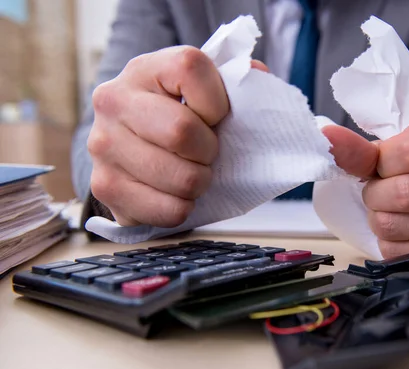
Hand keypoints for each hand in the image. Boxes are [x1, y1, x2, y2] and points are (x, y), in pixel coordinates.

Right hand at [88, 45, 267, 226]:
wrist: (132, 147)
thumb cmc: (177, 116)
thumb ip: (232, 80)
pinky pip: (170, 210)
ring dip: (199, 182)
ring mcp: (103, 145)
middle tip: (206, 153)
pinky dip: (183, 208)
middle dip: (209, 150)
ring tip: (190, 172)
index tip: (215, 117)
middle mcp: (114, 101)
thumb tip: (256, 75)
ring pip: (182, 179)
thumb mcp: (202, 89)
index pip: (191, 71)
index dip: (217, 103)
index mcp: (144, 69)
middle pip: (182, 132)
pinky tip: (174, 193)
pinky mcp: (105, 186)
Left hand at [323, 117, 408, 257]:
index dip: (380, 163)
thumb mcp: (397, 145)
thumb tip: (327, 139)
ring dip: (378, 218)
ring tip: (387, 208)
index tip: (379, 164)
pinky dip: (388, 242)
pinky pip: (403, 252)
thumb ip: (362, 148)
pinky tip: (399, 228)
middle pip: (406, 193)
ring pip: (399, 225)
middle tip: (376, 190)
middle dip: (375, 194)